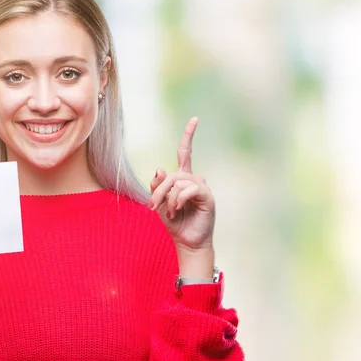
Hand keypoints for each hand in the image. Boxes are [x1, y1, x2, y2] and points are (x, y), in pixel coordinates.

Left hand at [149, 117, 214, 276]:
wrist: (186, 241)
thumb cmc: (174, 223)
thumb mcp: (160, 203)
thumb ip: (157, 186)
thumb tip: (159, 168)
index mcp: (182, 179)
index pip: (185, 153)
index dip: (189, 136)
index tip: (195, 119)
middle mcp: (194, 179)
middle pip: (171, 174)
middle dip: (159, 190)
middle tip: (153, 207)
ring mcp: (202, 187)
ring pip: (178, 182)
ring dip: (168, 199)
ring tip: (170, 213)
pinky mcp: (207, 196)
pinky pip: (189, 189)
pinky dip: (178, 200)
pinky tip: (177, 211)